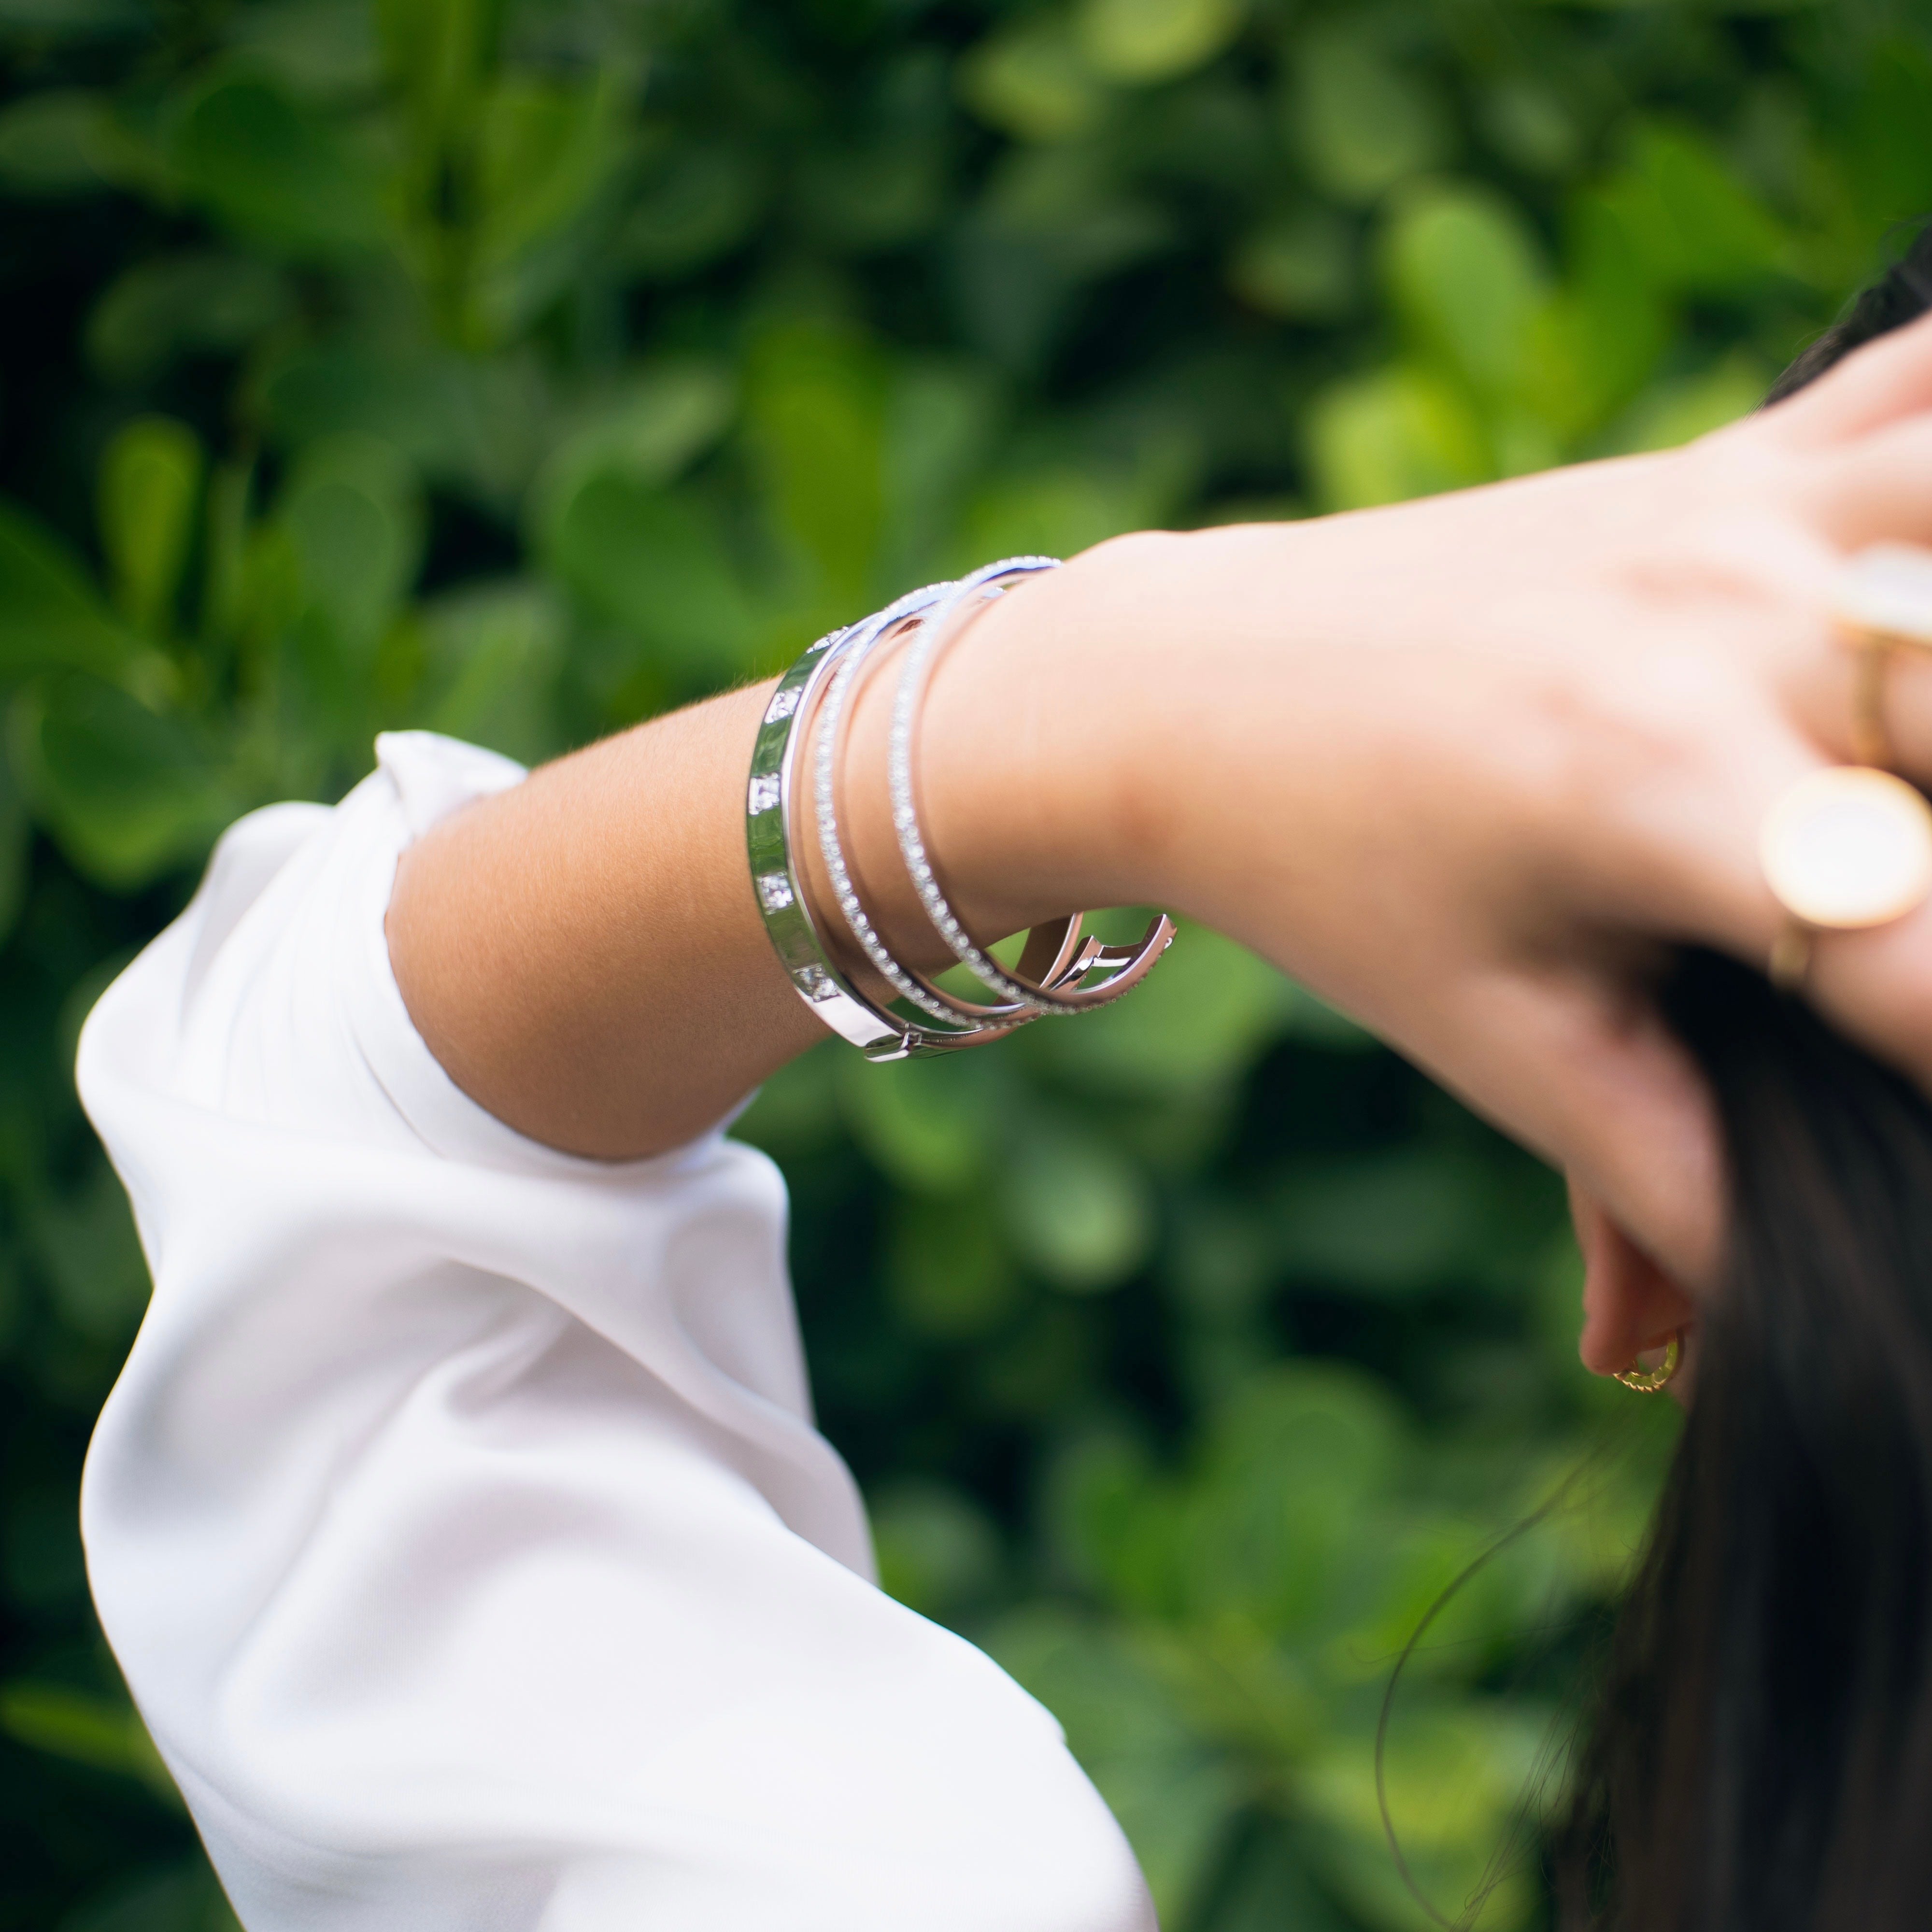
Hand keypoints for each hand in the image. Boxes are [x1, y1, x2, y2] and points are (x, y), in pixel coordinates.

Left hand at [928, 314, 1931, 1352]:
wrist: (1190, 687)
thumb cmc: (1332, 873)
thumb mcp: (1498, 1036)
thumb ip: (1655, 1187)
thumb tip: (1722, 1352)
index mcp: (1670, 801)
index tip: (1926, 1134)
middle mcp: (1738, 635)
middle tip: (1884, 929)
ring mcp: (1749, 520)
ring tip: (1897, 784)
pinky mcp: (1736, 456)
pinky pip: (1918, 384)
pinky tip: (1919, 578)